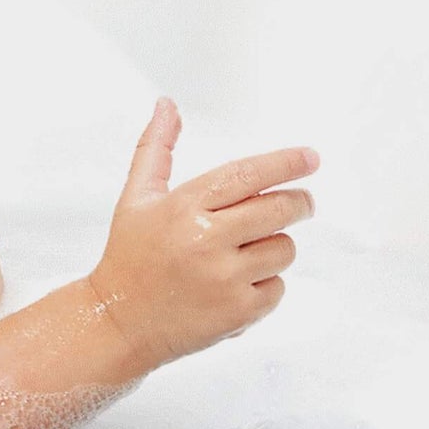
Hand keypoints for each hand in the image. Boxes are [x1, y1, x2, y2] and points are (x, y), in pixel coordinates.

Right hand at [86, 99, 317, 368]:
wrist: (117, 323)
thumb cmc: (129, 257)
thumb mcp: (137, 197)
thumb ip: (156, 148)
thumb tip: (167, 105)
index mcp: (185, 206)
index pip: (248, 174)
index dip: (286, 163)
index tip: (311, 157)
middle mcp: (206, 239)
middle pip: (278, 209)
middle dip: (300, 202)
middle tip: (303, 202)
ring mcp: (224, 279)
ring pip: (284, 249)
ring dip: (277, 246)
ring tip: (251, 250)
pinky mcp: (236, 314)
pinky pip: (278, 288)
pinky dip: (268, 285)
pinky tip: (241, 283)